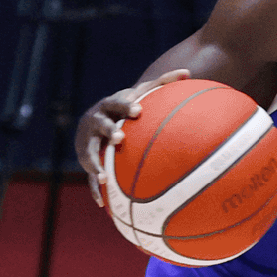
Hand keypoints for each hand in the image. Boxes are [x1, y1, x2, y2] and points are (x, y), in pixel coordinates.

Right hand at [78, 69, 190, 206]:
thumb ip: (163, 83)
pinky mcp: (87, 157)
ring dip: (95, 163)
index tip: (138, 109)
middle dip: (109, 130)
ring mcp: (89, 140)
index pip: (117, 103)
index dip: (126, 106)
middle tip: (120, 137)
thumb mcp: (142, 92)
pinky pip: (90, 175)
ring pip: (90, 152)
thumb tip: (189, 72)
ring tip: (103, 177)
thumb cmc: (128, 105)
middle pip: (100, 125)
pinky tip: (102, 204)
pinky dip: (95, 188)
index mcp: (110, 105)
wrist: (97, 117)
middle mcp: (96, 121)